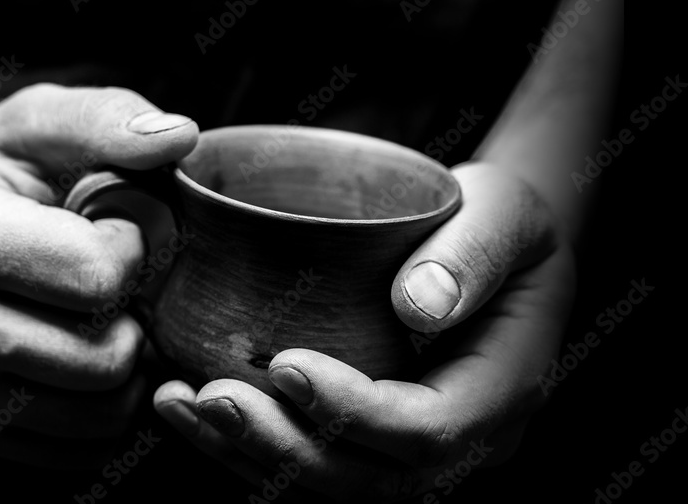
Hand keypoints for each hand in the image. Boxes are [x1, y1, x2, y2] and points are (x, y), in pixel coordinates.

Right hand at [0, 84, 197, 466]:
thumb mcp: (40, 123)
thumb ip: (110, 119)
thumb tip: (181, 136)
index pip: (101, 277)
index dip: (134, 246)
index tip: (112, 227)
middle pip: (109, 359)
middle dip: (137, 315)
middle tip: (115, 282)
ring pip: (105, 415)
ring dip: (129, 367)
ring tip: (104, 318)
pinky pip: (86, 451)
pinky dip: (107, 410)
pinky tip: (89, 358)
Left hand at [154, 159, 573, 501]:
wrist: (503, 249)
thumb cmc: (506, 222)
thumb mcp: (508, 211)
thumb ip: (476, 250)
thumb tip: (416, 302)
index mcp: (505, 390)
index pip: (431, 431)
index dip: (354, 412)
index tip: (285, 363)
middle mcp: (469, 440)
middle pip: (374, 481)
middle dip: (286, 449)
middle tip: (210, 399)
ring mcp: (423, 450)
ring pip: (335, 484)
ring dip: (253, 455)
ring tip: (180, 405)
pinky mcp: (380, 440)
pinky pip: (318, 463)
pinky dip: (254, 446)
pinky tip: (193, 410)